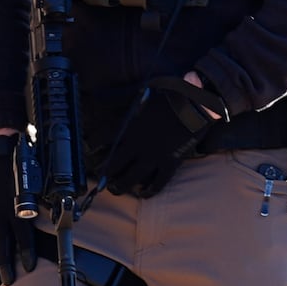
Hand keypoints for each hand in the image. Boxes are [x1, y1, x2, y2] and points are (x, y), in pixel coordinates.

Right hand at [0, 133, 35, 285]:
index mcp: (15, 205)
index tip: (29, 266)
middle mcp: (0, 213)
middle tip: (8, 280)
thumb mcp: (33, 178)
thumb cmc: (18, 165)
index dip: (26, 251)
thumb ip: (42, 195)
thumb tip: (58, 206)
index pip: (22, 233)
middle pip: (1, 244)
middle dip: (5, 264)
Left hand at [102, 75, 225, 198]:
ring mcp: (154, 156)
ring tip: (116, 190)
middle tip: (101, 180)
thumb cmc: (170, 94)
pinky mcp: (170, 163)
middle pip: (115, 165)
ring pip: (132, 178)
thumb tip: (98, 95)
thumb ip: (120, 96)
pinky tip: (144, 193)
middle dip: (105, 175)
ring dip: (121, 186)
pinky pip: (158, 183)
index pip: (104, 139)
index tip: (91, 151)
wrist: (195, 103)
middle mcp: (138, 145)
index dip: (95, 147)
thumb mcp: (142, 92)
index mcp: (130, 127)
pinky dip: (150, 191)